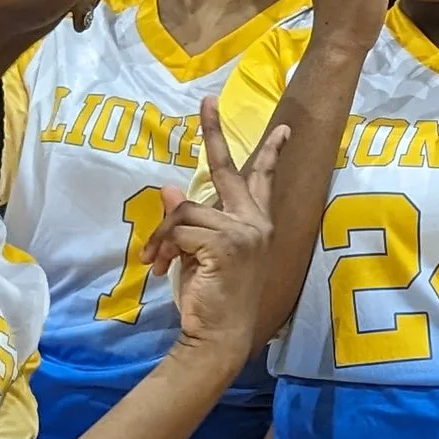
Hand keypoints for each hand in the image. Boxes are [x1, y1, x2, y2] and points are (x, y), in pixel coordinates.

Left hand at [148, 102, 289, 366]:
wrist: (220, 336)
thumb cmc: (212, 299)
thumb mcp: (198, 254)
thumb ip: (192, 222)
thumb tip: (171, 189)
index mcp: (256, 225)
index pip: (262, 181)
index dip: (269, 152)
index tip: (282, 129)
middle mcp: (255, 223)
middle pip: (228, 169)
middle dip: (213, 133)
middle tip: (206, 102)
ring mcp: (244, 231)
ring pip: (185, 210)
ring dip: (163, 236)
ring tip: (156, 261)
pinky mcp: (226, 243)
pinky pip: (180, 228)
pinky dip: (163, 248)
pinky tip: (161, 268)